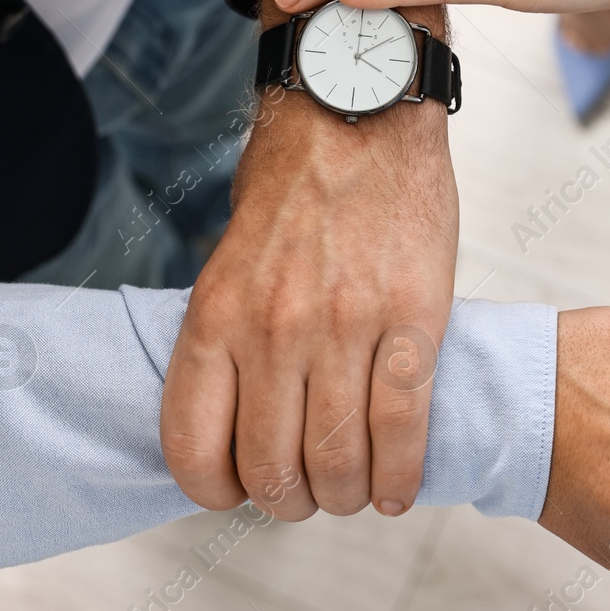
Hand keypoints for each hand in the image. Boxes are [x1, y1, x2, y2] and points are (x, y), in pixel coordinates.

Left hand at [161, 45, 456, 520]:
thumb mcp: (232, 256)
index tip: (238, 493)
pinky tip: (397, 489)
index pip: (196, 449)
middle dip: (291, 501)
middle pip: (275, 468)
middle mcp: (275, 329)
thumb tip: (248, 414)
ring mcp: (346, 327)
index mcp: (217, 315)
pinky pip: (404, 426)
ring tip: (354, 491)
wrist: (361, 109)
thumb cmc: (297, 179)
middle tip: (307, 496)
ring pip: (340, 459)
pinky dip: (400, 474)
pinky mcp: (413, 319)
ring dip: (346, 494)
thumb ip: (235, 334)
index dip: (217, 492)